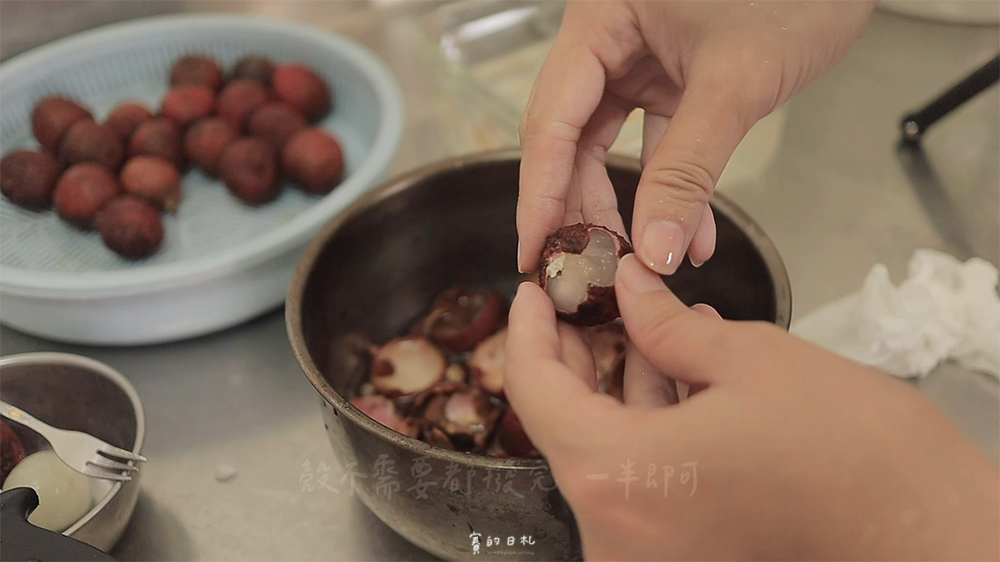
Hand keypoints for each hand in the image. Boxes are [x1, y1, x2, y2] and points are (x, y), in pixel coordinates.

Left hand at [504, 254, 999, 561]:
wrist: (921, 527)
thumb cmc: (846, 448)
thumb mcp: (746, 359)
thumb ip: (664, 322)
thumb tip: (626, 286)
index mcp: (619, 478)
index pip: (537, 391)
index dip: (530, 331)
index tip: (536, 290)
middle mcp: (616, 530)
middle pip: (567, 423)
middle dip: (575, 354)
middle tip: (583, 297)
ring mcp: (644, 550)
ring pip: (606, 450)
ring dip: (617, 384)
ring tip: (634, 320)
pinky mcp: (677, 551)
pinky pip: (640, 477)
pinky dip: (648, 424)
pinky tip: (671, 368)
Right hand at [517, 0, 876, 274]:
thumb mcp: (734, 85)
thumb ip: (688, 171)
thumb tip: (654, 250)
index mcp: (600, 20)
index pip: (550, 119)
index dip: (540, 193)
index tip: (536, 253)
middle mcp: (608, 39)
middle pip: (570, 137)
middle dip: (581, 207)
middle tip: (582, 269)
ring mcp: (638, 59)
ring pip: (608, 146)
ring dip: (625, 206)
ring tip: (637, 260)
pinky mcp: (672, 77)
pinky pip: (658, 143)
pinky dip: (672, 187)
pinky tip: (691, 236)